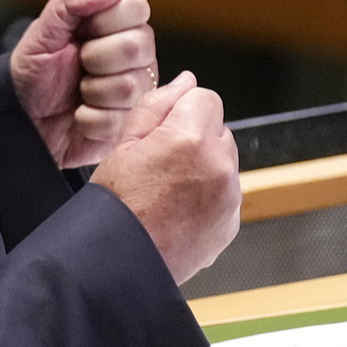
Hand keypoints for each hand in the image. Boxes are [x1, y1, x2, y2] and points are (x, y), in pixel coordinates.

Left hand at [10, 0, 158, 169]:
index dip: (105, 20)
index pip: (137, 6)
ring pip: (127, 87)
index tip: (83, 30)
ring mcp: (138, 88)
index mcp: (120, 23)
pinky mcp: (130, 121)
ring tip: (79, 89)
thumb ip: (72, 0)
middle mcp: (137, 54)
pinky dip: (87, 118)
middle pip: (136, 46)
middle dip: (94, 57)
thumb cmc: (36, 71)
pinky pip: (115, 119)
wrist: (24, 117)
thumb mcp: (43, 31)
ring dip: (90, 91)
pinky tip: (82, 112)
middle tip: (79, 62)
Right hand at [91, 72, 240, 283]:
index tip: (163, 131)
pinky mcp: (231, 222)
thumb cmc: (115, 208)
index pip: (205, 97)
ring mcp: (229, 197)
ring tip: (167, 190)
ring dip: (204, 166)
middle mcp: (218, 165)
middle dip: (195, 137)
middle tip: (160, 163)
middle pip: (217, 128)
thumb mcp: (124, 144)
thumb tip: (185, 81)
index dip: (180, 111)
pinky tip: (178, 209)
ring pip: (223, 161)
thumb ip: (158, 104)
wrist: (120, 264)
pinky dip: (209, 196)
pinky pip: (226, 193)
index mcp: (190, 138)